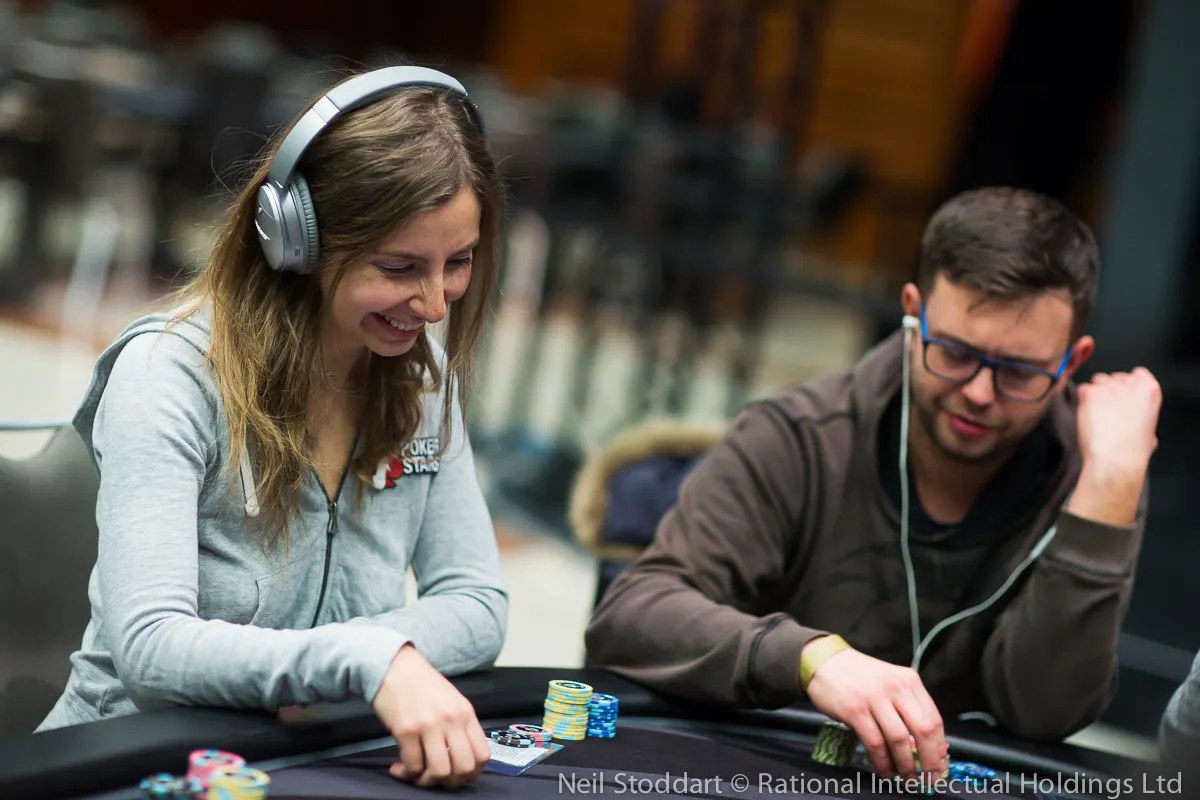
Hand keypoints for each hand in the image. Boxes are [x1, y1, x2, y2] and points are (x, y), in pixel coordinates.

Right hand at [371, 644, 490, 788]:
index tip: (458, 776)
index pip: (482, 754)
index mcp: (465, 713)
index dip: (472, 773)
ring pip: (439, 771)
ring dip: (426, 781)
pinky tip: (399, 767)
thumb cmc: (421, 683)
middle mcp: (451, 720)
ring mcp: (429, 725)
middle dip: (450, 782)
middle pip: (463, 768)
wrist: (393, 665)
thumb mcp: (451, 699)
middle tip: (437, 779)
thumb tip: (461, 757)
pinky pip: (412, 765)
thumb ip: (459, 725)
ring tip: (416, 775)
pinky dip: (406, 772)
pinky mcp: (406, 729)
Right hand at [805, 646, 946, 779]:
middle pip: (923, 730)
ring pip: (899, 740)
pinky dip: (882, 762)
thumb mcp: (891, 682)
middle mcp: (895, 687)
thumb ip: (908, 707)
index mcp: (909, 681)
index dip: (940, 748)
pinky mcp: (854, 710)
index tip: (939, 766)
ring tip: (907, 779)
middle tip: (930, 779)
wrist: (825, 662)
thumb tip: (928, 746)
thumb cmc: (860, 676)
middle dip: (930, 760)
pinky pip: (874, 743)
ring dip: (906, 765)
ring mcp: (874, 698)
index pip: (934, 719)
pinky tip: (884, 770)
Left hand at [1075, 368, 1160, 476]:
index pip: (1137, 373)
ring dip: (1094, 394)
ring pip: (1096, 381)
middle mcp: (1131, 384)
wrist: (1116, 462)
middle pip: (1113, 377)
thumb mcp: (1150, 430)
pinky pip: (1081, 390)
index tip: (1122, 396)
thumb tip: (1136, 419)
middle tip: (1106, 411)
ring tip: (1096, 415)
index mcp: (1150, 391)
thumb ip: (1143, 415)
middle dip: (1108, 390)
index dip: (1127, 384)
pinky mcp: (1091, 394)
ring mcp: (1110, 387)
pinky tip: (1087, 416)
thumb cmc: (1132, 452)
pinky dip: (1081, 401)